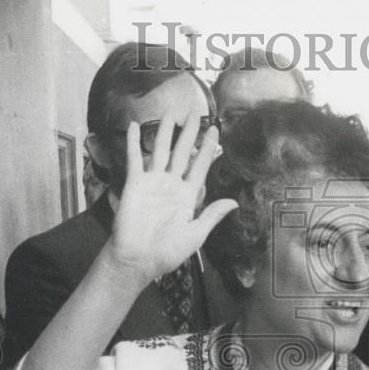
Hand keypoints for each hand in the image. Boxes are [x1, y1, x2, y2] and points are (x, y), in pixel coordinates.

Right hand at [106, 113, 235, 285]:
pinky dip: (134, 143)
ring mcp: (152, 182)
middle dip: (189, 132)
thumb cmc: (167, 252)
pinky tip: (135, 126)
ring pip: (161, 150)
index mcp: (188, 196)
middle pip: (182, 152)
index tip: (215, 130)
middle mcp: (171, 185)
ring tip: (170, 112)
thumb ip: (212, 215)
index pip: (200, 166)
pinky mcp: (135, 184)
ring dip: (165, 131)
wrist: (138, 259)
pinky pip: (134, 158)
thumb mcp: (196, 234)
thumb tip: (234, 202)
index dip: (208, 148)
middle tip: (195, 111)